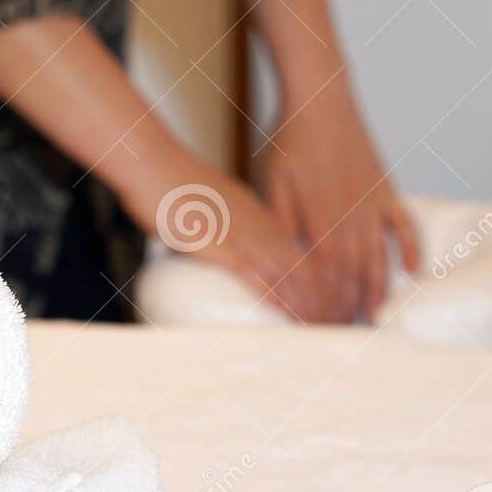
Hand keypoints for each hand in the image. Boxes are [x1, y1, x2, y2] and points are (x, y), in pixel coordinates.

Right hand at [116, 156, 334, 321]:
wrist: (152, 165)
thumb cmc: (169, 185)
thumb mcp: (205, 208)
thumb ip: (216, 228)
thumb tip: (211, 248)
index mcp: (260, 214)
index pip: (303, 251)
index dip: (324, 279)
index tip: (332, 302)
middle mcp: (261, 224)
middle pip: (307, 265)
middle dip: (327, 297)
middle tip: (339, 322)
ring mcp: (245, 234)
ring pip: (291, 273)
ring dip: (310, 304)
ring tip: (323, 327)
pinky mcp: (225, 246)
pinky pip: (261, 277)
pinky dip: (280, 299)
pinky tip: (291, 315)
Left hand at [262, 81, 419, 321]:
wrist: (321, 100)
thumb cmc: (289, 141)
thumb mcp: (273, 184)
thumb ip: (283, 224)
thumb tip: (286, 261)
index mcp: (320, 222)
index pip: (326, 279)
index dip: (326, 307)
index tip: (322, 331)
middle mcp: (351, 220)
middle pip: (354, 276)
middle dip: (350, 309)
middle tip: (347, 336)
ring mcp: (373, 206)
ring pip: (379, 258)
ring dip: (378, 290)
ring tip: (375, 317)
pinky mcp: (386, 191)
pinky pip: (404, 226)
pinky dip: (411, 248)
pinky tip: (414, 270)